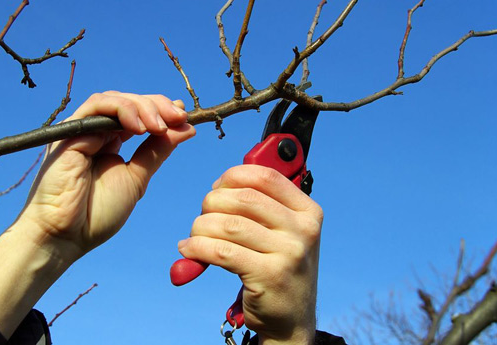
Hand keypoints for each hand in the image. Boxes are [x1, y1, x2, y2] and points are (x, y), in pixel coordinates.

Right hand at [22, 91, 195, 260]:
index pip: (137, 114)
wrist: (65, 236)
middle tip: (179, 118)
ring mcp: (82, 130)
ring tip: (160, 126)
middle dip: (157, 106)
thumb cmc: (96, 214)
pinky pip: (97, 106)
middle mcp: (95, 132)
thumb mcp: (137, 178)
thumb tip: (186, 129)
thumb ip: (157, 151)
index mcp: (109, 142)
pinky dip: (122, 110)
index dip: (162, 111)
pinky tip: (140, 127)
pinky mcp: (69, 131)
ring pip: (114, 99)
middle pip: (128, 102)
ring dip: (143, 107)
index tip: (185, 118)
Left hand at [177, 165, 321, 344]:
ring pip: (228, 224)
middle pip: (242, 198)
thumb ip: (261, 206)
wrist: (292, 319)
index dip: (232, 177)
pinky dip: (197, 247)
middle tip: (203, 218)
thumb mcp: (283, 233)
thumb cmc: (278, 267)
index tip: (216, 189)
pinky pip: (220, 252)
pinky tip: (188, 250)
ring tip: (194, 237)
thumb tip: (218, 187)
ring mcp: (289, 253)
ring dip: (200, 227)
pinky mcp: (269, 276)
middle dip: (211, 203)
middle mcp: (303, 229)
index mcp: (308, 211)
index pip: (265, 177)